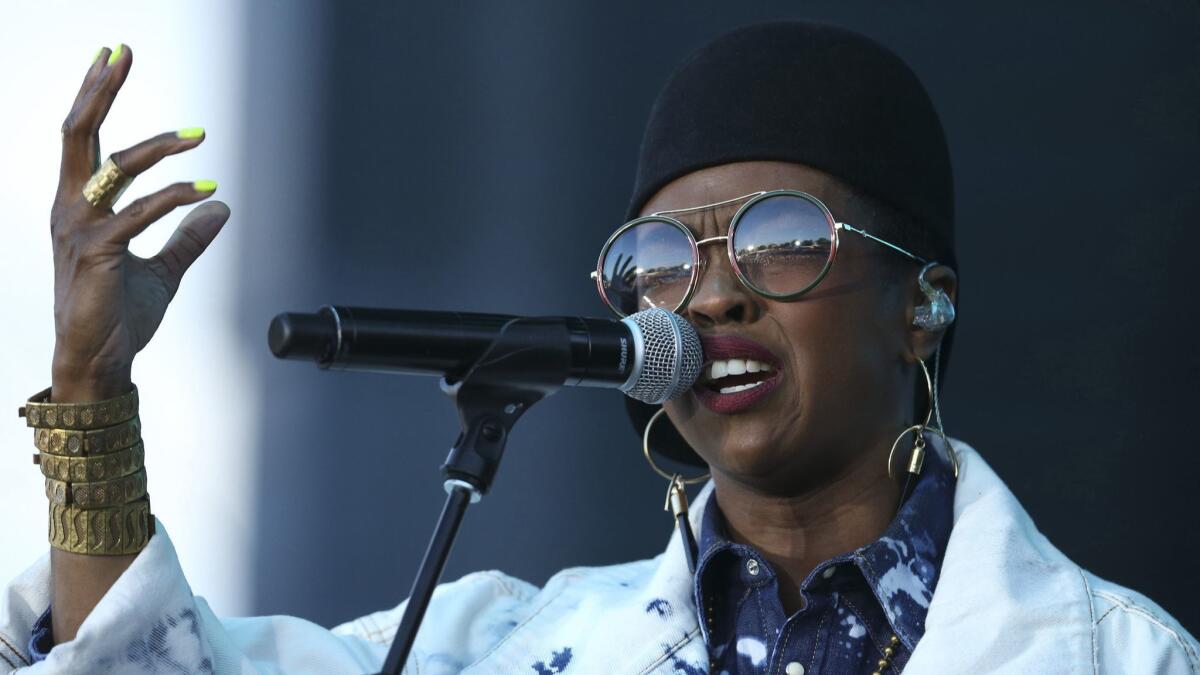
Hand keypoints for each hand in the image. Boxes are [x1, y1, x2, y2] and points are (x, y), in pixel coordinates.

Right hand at [50, 45, 229, 399]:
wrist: (100, 362)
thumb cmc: (119, 318)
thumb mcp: (162, 271)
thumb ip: (187, 238)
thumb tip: (219, 208)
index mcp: (78, 208)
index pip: (84, 140)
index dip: (94, 97)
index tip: (110, 59)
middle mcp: (70, 211)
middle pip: (80, 134)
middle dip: (99, 89)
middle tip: (120, 51)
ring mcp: (80, 230)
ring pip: (114, 167)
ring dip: (159, 145)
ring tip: (198, 135)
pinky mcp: (100, 252)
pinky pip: (141, 211)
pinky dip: (176, 197)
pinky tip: (206, 189)